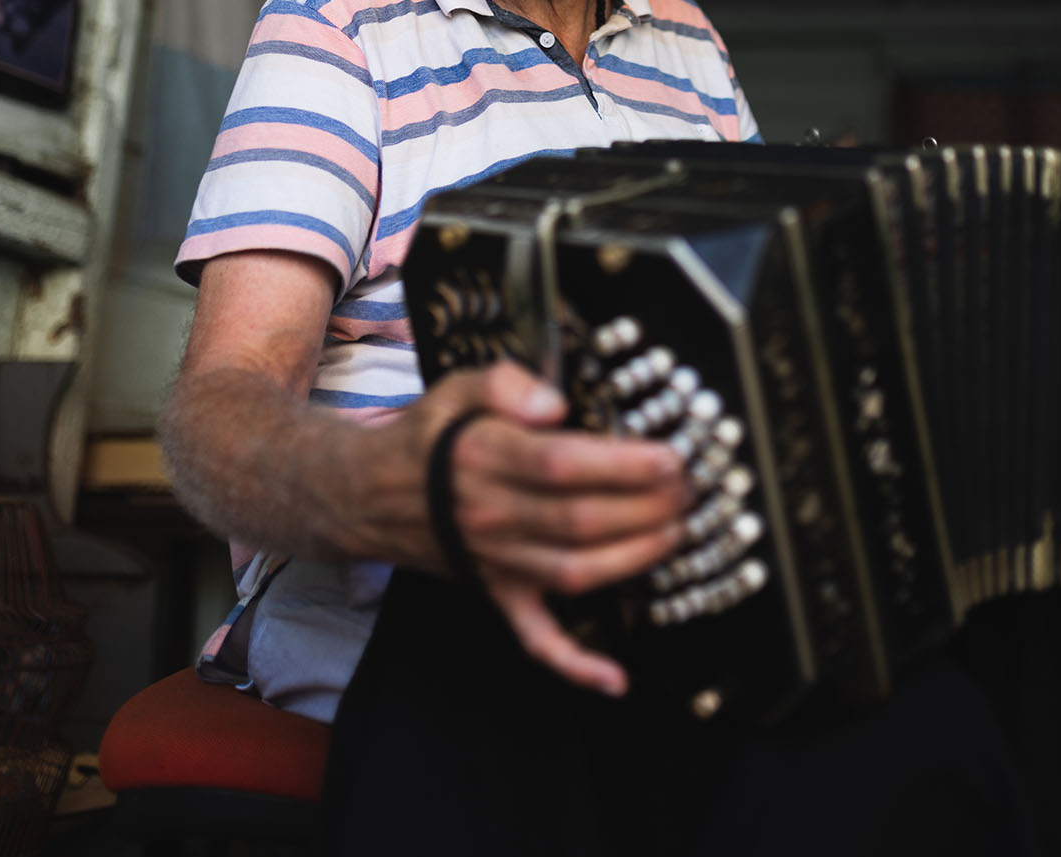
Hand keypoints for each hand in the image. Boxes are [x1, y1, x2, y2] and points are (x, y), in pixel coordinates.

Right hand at [374, 361, 689, 695]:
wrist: (373, 493)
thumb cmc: (432, 434)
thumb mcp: (458, 386)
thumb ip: (505, 382)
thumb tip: (555, 402)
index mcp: (483, 457)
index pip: (561, 465)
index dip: (621, 464)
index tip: (668, 456)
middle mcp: (491, 514)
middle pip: (579, 520)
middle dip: (646, 507)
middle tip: (687, 489)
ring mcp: (496, 561)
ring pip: (573, 572)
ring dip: (634, 557)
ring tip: (677, 531)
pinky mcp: (497, 592)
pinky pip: (533, 638)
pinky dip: (573, 665)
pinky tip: (615, 678)